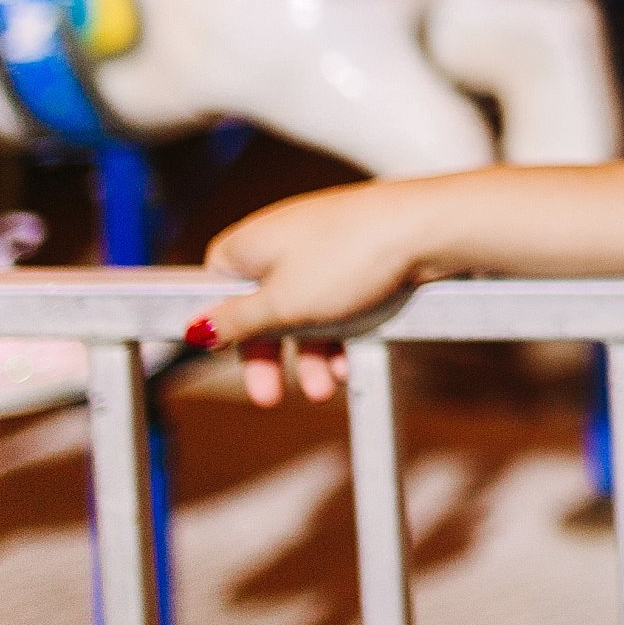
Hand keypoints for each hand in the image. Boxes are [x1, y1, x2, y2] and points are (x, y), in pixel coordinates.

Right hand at [189, 183, 436, 406]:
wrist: (427, 228)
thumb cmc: (348, 258)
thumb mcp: (281, 304)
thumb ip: (237, 321)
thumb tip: (196, 327)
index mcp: (250, 243)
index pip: (216, 285)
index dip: (222, 323)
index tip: (226, 356)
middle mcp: (284, 239)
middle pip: (261, 306)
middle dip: (268, 355)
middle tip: (271, 396)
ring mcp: (325, 245)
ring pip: (303, 310)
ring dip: (309, 355)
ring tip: (326, 387)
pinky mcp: (360, 254)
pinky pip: (338, 301)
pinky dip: (339, 334)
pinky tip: (348, 363)